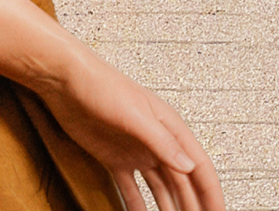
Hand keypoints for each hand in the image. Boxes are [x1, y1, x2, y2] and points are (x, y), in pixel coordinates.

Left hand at [39, 50, 224, 210]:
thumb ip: (162, 142)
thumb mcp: (135, 114)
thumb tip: (188, 166)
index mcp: (170, 129)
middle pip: (183, 183)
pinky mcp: (115, 160)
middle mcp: (158, 143)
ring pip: (161, 189)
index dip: (212, 194)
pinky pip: (131, 190)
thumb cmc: (102, 86)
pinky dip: (138, 207)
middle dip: (193, 206)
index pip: (199, 167)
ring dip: (169, 209)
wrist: (66, 81)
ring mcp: (137, 153)